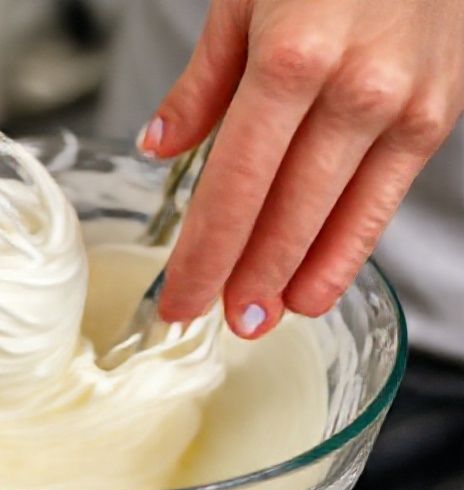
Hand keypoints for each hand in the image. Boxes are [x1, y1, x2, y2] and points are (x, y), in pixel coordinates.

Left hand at [139, 0, 463, 337]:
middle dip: (244, 277)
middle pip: (284, 212)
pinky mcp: (439, 112)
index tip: (178, 296)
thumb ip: (202, 82)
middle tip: (213, 322)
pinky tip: (317, 284)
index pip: (234, 186)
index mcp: (291, 60)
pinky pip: (385, 200)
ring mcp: (404, 106)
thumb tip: (160, 146)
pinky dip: (349, 249)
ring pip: (339, 217)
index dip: (204, 252)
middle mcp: (354, 91)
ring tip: (260, 320)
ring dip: (295, 278)